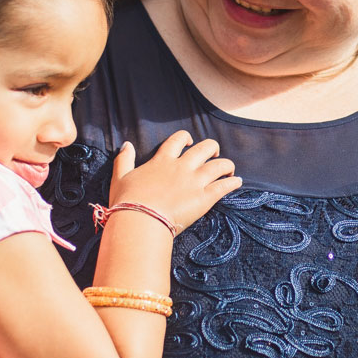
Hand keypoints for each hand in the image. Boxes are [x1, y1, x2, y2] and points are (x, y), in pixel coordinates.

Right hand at [108, 131, 240, 231]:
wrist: (140, 220)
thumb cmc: (127, 202)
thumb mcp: (120, 177)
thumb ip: (124, 159)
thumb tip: (126, 144)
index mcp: (162, 161)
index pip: (177, 140)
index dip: (186, 137)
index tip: (190, 141)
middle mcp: (182, 167)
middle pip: (205, 148)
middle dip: (212, 148)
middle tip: (214, 155)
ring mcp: (194, 182)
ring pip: (219, 165)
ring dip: (227, 165)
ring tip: (229, 170)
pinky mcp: (204, 198)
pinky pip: (224, 186)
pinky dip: (233, 182)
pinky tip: (237, 182)